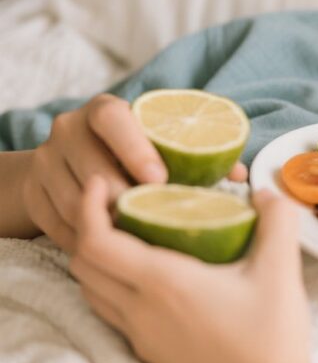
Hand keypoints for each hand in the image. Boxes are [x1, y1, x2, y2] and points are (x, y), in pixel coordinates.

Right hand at [20, 93, 246, 251]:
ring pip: (74, 201)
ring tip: (141, 241)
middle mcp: (68, 129)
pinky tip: (114, 252)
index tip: (161, 179)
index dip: (135, 148)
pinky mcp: (32, 193)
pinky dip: (88, 240)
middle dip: (126, 199)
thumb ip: (200, 154)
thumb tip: (240, 174)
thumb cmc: (136, 152)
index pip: (113, 119)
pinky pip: (59, 224)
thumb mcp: (161, 144)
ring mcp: (45, 161)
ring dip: (108, 225)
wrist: (71, 163)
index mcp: (103, 110)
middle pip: (93, 168)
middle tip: (155, 222)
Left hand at [68, 177, 307, 362]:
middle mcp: (140, 309)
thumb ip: (276, 219)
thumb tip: (263, 192)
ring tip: (127, 233)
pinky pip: (111, 311)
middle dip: (87, 226)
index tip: (104, 182)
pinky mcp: (150, 352)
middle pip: (82, 264)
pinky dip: (111, 284)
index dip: (89, 207)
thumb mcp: (282, 268)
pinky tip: (147, 275)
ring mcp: (141, 334)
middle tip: (116, 202)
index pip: (96, 241)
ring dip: (96, 258)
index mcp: (162, 282)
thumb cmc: (270, 335)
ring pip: (91, 290)